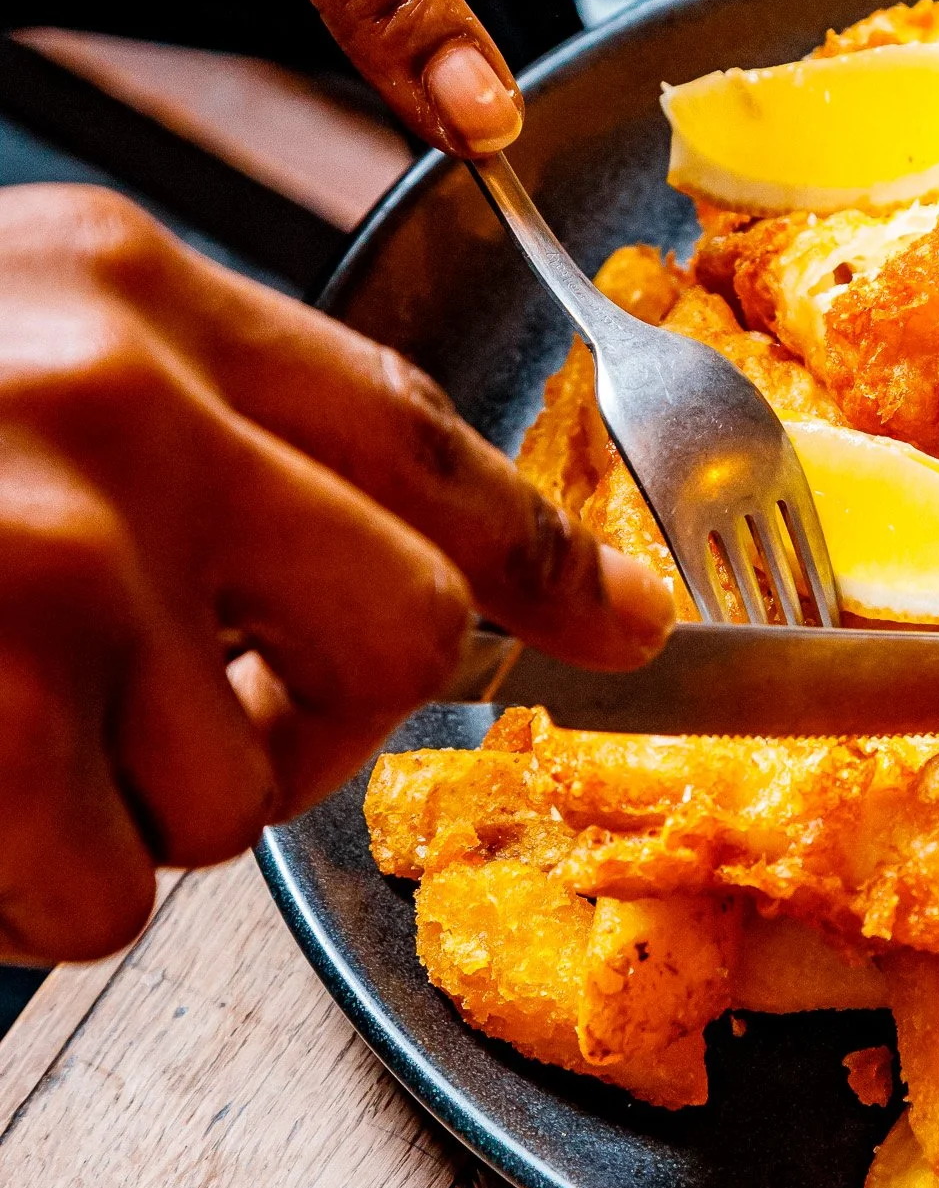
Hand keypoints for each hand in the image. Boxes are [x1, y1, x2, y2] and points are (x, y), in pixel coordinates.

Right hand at [0, 190, 674, 963]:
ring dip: (120, 814)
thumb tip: (403, 579)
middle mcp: (120, 398)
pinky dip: (24, 897)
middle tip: (188, 725)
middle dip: (316, 720)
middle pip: (396, 630)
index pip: (417, 432)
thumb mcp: (6, 350)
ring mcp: (56, 553)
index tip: (627, 624)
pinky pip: (111, 896)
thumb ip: (187, 425)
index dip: (539, 551)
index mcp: (132, 290)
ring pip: (238, 790)